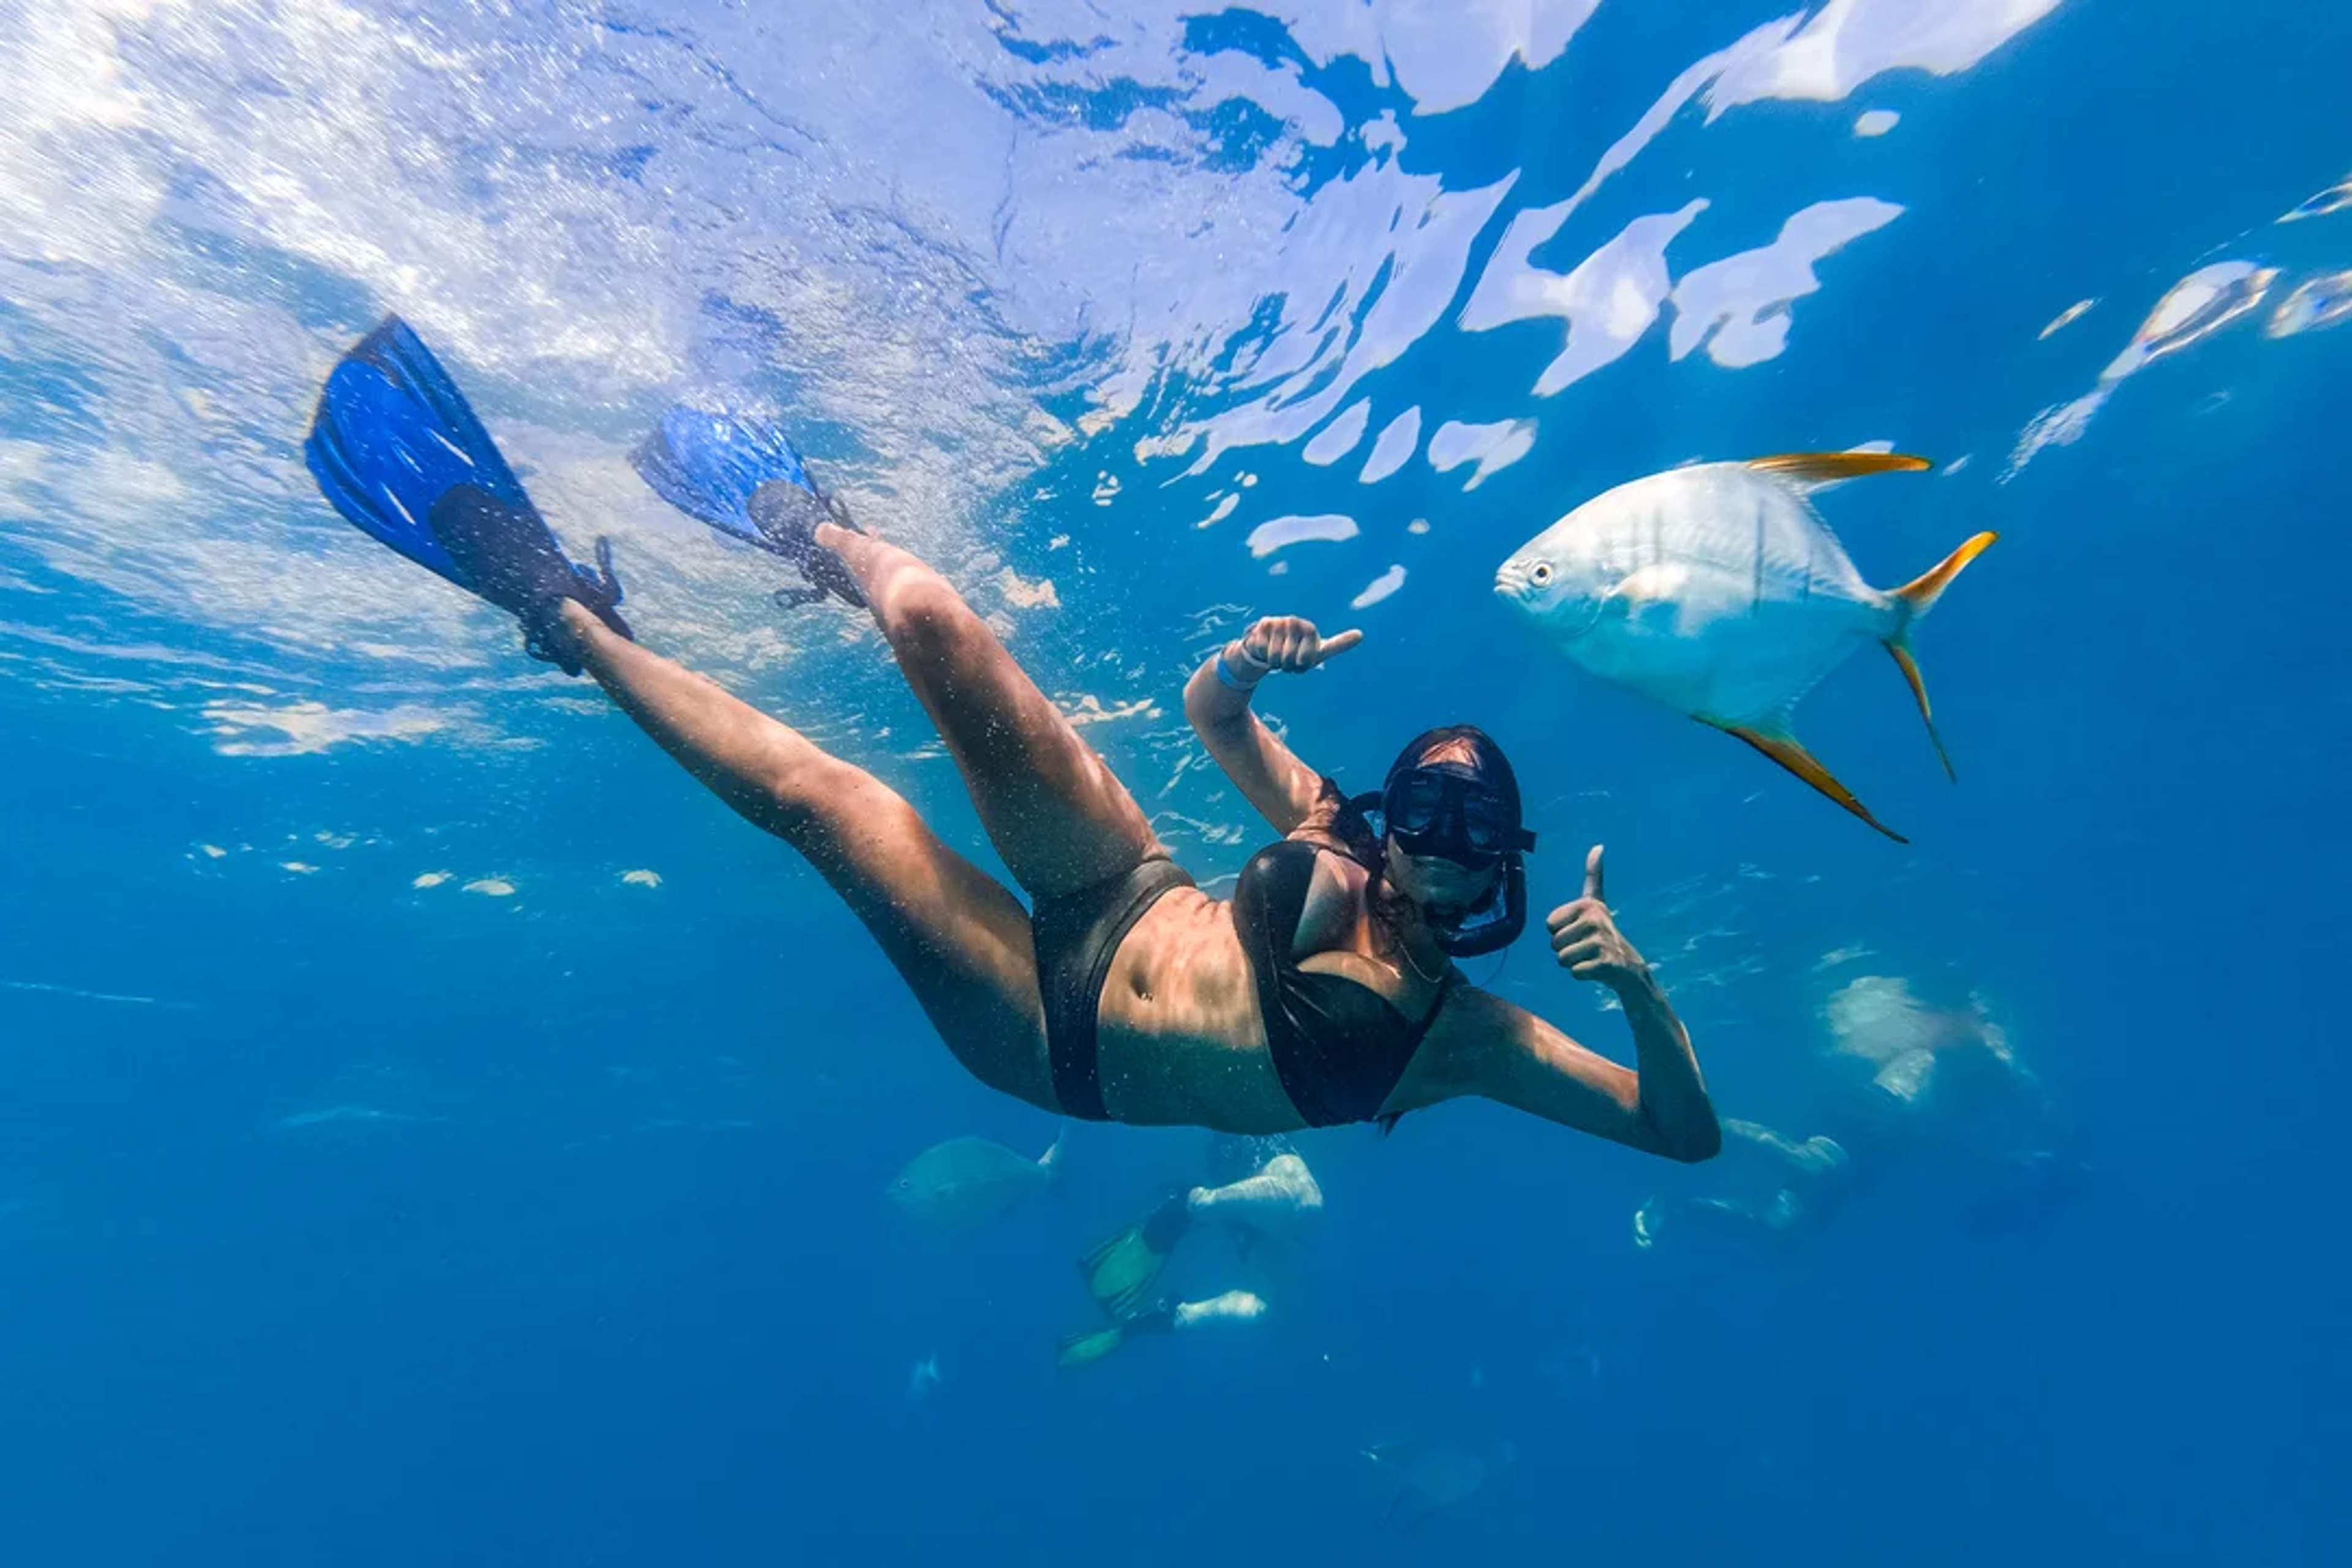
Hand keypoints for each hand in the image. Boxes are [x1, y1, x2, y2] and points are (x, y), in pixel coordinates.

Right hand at [1236, 616, 1361, 674]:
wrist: (1269, 645)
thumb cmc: (1296, 651)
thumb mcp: (1317, 652)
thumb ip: (1338, 644)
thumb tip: (1361, 634)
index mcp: (1310, 630)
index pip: (1309, 656)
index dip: (1309, 661)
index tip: (1328, 649)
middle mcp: (1296, 622)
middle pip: (1290, 660)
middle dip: (1287, 666)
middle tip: (1287, 659)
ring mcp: (1279, 622)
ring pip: (1276, 656)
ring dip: (1274, 662)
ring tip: (1277, 654)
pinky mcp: (1264, 624)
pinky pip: (1263, 650)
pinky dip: (1262, 655)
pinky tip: (1265, 647)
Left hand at [1548, 845, 1651, 993]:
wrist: (1629, 967)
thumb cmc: (1604, 934)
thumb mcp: (1597, 903)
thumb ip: (1594, 876)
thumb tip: (1598, 846)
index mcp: (1587, 904)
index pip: (1549, 924)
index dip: (1560, 932)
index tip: (1579, 930)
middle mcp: (1595, 919)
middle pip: (1554, 943)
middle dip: (1566, 950)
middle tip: (1586, 948)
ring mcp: (1602, 941)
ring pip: (1562, 958)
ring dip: (1574, 963)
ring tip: (1591, 958)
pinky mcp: (1606, 963)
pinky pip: (1574, 972)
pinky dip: (1582, 974)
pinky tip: (1597, 969)